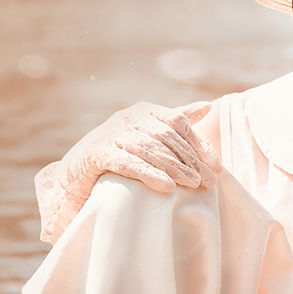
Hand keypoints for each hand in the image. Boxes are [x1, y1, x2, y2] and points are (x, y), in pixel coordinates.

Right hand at [35, 100, 212, 244]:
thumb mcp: (148, 134)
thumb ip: (175, 120)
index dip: (199, 144)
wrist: (75, 172)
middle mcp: (127, 117)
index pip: (178, 122)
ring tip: (193, 185)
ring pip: (150, 150)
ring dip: (175, 168)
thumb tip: (208, 106)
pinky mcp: (97, 153)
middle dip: (190, 160)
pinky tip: (167, 187)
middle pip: (166, 137)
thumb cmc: (118, 152)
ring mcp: (111, 134)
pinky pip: (128, 162)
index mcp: (143, 110)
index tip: (216, 166)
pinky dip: (149, 174)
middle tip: (209, 181)